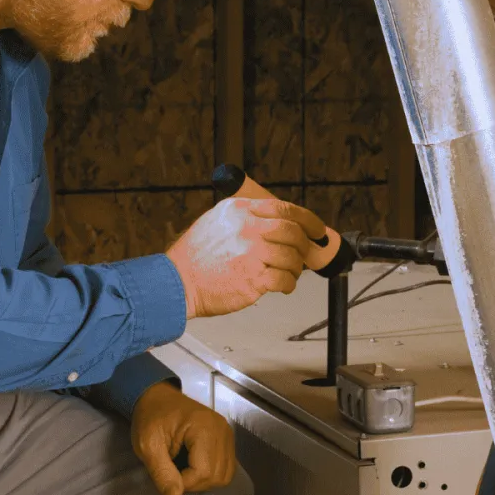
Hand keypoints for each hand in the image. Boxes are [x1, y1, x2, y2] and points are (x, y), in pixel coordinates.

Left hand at [132, 381, 235, 494]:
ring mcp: (227, 434)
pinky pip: (227, 467)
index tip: (167, 473)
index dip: (184, 482)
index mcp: (204, 427)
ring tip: (184, 470)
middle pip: (218, 475)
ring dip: (204, 480)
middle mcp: (221, 430)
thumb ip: (161, 472)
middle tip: (175, 473)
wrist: (158, 398)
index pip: (204, 471)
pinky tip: (194, 465)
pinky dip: (212, 473)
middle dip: (194, 483)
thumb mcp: (147, 445)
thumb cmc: (151, 417)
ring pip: (225, 475)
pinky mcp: (227, 439)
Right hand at [167, 197, 326, 318]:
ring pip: (292, 257)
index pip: (284, 208)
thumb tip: (283, 224)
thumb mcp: (218, 221)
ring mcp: (251, 254)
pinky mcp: (254, 279)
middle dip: (305, 244)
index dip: (308, 219)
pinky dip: (288, 284)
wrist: (177, 282)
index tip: (317, 229)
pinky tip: (282, 285)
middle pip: (292, 232)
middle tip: (307, 252)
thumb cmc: (196, 256)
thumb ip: (248, 217)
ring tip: (287, 273)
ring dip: (295, 268)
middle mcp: (247, 228)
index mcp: (239, 210)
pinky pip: (285, 280)